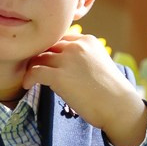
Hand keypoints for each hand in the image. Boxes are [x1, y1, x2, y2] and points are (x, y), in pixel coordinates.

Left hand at [23, 31, 146, 145]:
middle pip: (48, 46)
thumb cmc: (112, 91)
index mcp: (88, 40)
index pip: (61, 38)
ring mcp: (67, 60)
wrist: (119, 107)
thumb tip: (65, 64)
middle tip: (33, 67)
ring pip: (39, 57)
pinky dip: (28, 78)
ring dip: (32, 67)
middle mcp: (76, 46)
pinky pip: (34, 72)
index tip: (46, 59)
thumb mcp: (100, 63)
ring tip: (30, 77)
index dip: (51, 48)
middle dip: (39, 56)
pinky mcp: (58, 76)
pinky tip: (27, 85)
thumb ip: (83, 57)